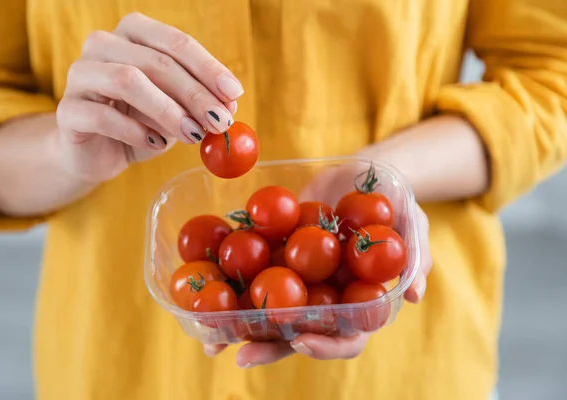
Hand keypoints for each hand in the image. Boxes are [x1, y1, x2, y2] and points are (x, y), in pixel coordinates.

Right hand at [55, 12, 242, 182]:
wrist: (96, 153)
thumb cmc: (140, 123)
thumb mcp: (176, 111)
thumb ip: (197, 104)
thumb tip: (228, 105)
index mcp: (134, 34)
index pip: (176, 43)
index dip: (208, 68)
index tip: (234, 94)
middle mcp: (104, 44)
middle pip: (156, 61)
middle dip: (194, 94)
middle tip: (219, 122)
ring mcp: (80, 74)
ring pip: (128, 80)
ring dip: (168, 111)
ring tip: (193, 135)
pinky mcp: (68, 109)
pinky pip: (103, 115)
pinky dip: (136, 131)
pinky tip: (155, 144)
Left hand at [204, 164, 432, 366]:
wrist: (361, 174)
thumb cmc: (395, 203)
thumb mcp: (413, 222)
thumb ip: (416, 257)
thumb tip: (414, 295)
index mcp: (358, 303)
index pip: (346, 337)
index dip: (326, 345)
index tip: (302, 339)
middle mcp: (325, 300)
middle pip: (299, 334)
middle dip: (270, 348)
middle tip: (243, 354)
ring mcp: (298, 281)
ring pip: (268, 314)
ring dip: (239, 329)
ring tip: (210, 339)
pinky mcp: (275, 258)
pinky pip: (251, 276)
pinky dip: (228, 287)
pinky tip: (202, 291)